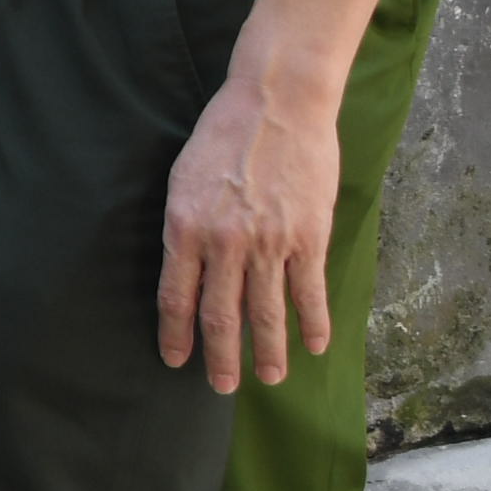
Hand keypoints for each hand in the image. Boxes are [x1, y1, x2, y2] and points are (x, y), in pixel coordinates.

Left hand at [159, 63, 342, 391]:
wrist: (276, 103)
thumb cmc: (223, 136)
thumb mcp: (183, 179)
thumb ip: (184, 228)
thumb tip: (187, 270)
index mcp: (185, 227)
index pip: (175, 297)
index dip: (176, 335)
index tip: (176, 360)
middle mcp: (224, 242)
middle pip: (221, 316)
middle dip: (220, 357)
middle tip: (222, 388)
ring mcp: (269, 242)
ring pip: (267, 313)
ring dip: (268, 353)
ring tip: (269, 379)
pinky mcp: (308, 236)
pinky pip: (309, 291)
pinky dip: (313, 324)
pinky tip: (315, 346)